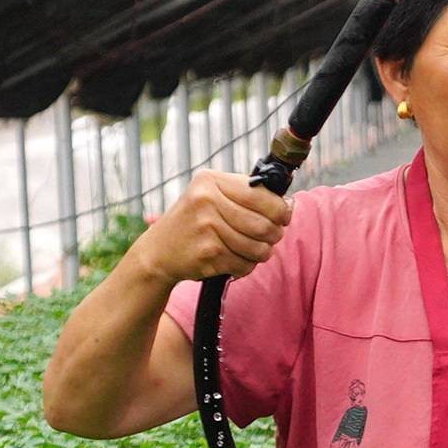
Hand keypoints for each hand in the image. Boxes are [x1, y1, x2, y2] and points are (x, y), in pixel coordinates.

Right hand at [132, 172, 289, 283]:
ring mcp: (207, 227)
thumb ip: (245, 194)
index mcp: (211, 180)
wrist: (158, 252)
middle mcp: (207, 200)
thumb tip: (288, 204)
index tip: (283, 217)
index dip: (281, 211)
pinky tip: (232, 260)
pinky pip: (245, 264)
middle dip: (273, 235)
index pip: (264, 196)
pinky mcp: (208, 253)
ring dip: (261, 253)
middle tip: (268, 238)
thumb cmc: (194, 222)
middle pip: (266, 224)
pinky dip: (245, 266)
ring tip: (250, 249)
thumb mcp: (211, 195)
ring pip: (259, 247)